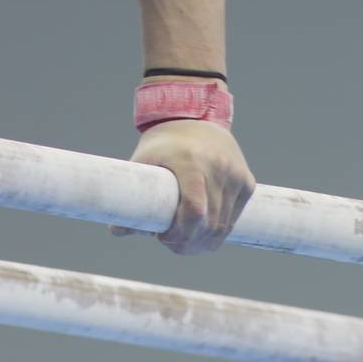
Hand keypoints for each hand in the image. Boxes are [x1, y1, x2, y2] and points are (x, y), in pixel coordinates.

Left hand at [110, 120, 255, 253]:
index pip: (195, 210)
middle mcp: (218, 167)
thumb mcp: (144, 162)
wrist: (197, 118)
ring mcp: (236, 175)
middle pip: (208, 224)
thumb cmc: (165, 144)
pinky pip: (233, 221)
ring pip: (222, 228)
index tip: (162, 236)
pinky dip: (217, 233)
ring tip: (182, 241)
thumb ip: (133, 196)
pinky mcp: (247, 183)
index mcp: (190, 161)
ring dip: (202, 243)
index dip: (179, 233)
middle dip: (187, 243)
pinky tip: (201, 232)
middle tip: (169, 243)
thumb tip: (116, 231)